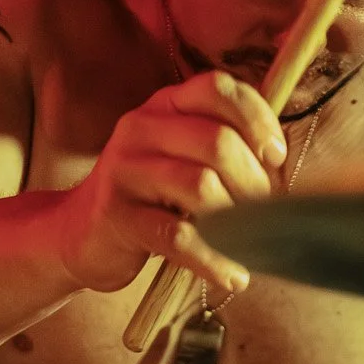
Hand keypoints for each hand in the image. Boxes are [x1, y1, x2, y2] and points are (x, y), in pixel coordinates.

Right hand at [56, 71, 286, 295]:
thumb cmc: (152, 196)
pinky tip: (231, 275)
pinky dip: (213, 260)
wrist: (81, 232)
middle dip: (253, 183)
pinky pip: (178, 236)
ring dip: (238, 222)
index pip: (218, 88)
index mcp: (165, 105)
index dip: (257, 119)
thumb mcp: (183, 157)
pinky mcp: (117, 216)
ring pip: (201, 188)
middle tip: (264, 213)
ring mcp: (125, 170)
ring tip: (249, 244)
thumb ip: (226, 147)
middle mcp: (141, 127)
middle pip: (217, 143)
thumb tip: (282, 163)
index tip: (275, 157)